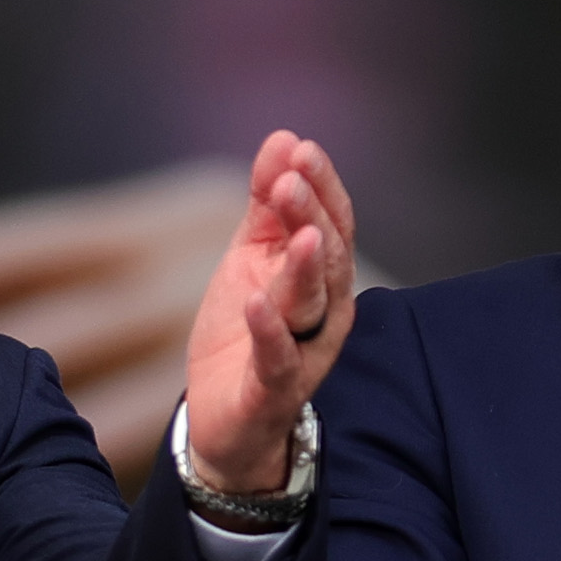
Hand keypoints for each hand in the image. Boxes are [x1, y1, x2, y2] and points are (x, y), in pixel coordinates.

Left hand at [179, 131, 355, 496]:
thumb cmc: (246, 335)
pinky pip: (278, 359)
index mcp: (322, 277)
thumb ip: (266, 205)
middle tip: (291, 178)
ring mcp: (306, 352)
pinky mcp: (275, 390)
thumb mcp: (251, 259)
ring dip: (304, 267)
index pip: (333, 223)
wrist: (226, 421)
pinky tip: (256, 303)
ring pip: (314, 304)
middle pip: (328, 257)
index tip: (300, 148)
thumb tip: (283, 138)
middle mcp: (326, 313)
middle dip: (312, 214)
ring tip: (297, 231)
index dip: (320, 186)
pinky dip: (270, 331)